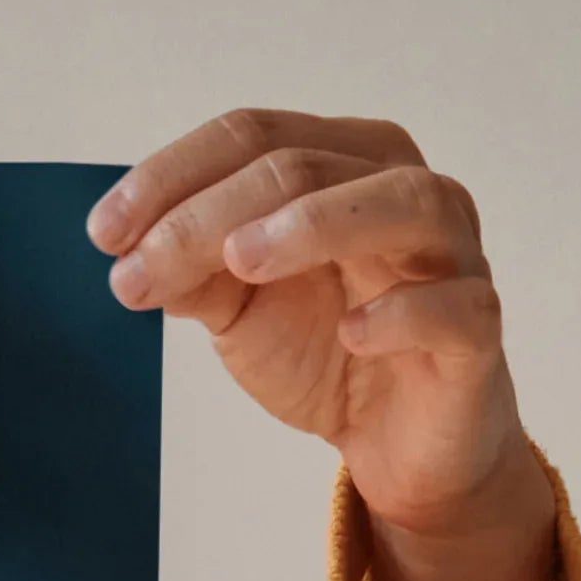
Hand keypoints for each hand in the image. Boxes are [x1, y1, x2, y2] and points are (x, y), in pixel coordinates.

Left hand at [93, 109, 577, 580]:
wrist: (396, 443)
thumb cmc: (327, 349)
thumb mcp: (240, 308)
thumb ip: (193, 270)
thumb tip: (130, 249)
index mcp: (343, 164)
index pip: (255, 136)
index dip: (173, 176)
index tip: (104, 233)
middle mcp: (404, 190)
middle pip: (306, 165)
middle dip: (210, 214)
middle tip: (140, 267)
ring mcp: (452, 256)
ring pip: (401, 203)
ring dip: (315, 224)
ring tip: (241, 261)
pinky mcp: (476, 331)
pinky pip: (454, 306)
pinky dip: (403, 313)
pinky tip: (352, 332)